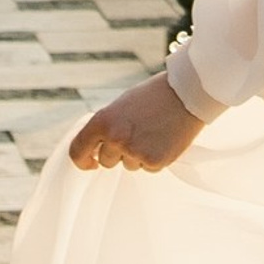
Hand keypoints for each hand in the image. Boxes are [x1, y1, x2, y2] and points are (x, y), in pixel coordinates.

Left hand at [68, 72, 203, 172]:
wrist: (185, 94)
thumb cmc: (153, 96)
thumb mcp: (120, 106)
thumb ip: (106, 127)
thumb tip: (97, 149)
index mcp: (102, 121)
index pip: (78, 151)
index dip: (82, 160)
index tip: (90, 163)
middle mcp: (115, 138)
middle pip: (106, 161)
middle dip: (117, 153)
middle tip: (136, 134)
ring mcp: (135, 152)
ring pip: (128, 166)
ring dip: (137, 155)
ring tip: (152, 133)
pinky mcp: (154, 161)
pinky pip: (147, 168)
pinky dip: (154, 158)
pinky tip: (163, 140)